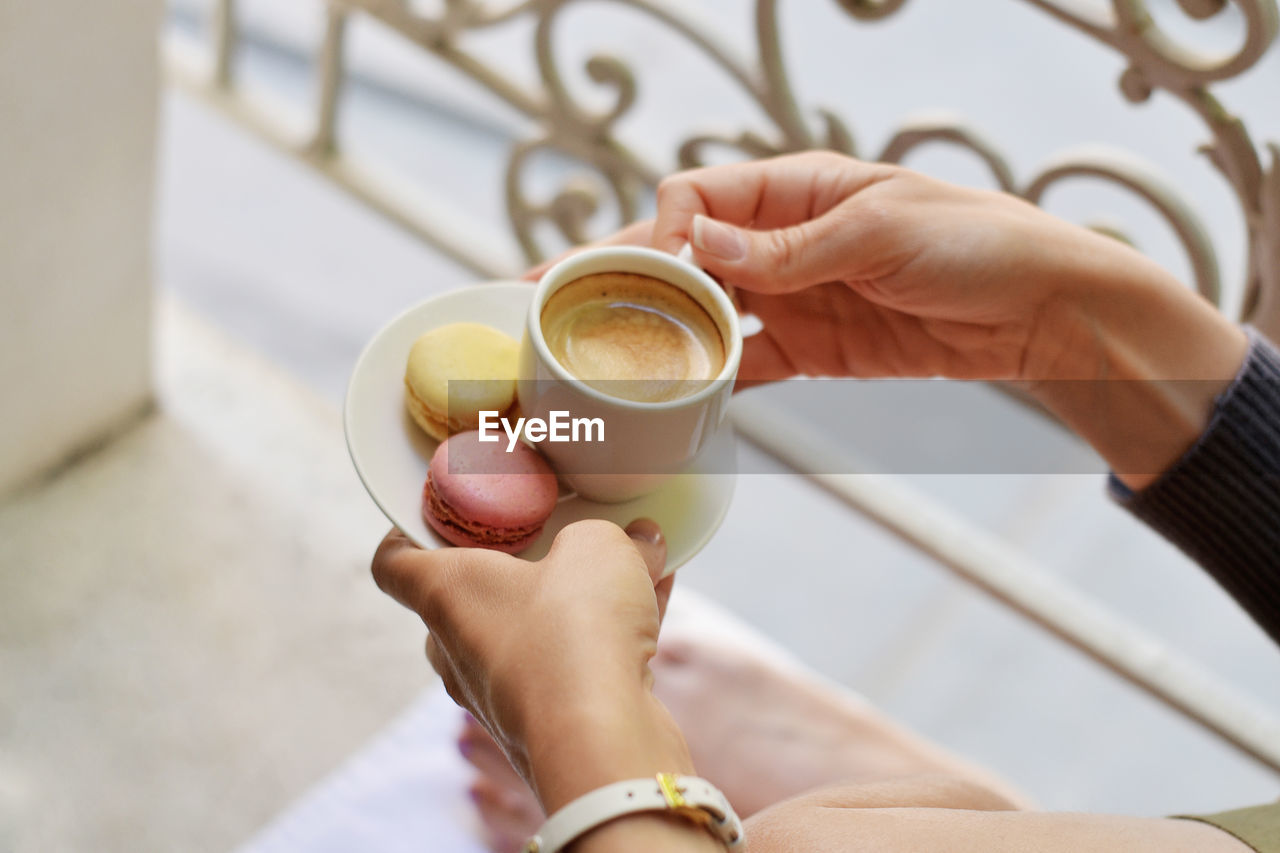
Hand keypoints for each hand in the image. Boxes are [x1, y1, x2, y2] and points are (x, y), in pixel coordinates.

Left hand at [371, 519, 692, 810]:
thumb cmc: (574, 636)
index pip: (392, 562)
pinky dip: (606, 632)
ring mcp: (497, 691)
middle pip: (469, 594)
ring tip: (632, 558)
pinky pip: (570, 661)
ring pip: (530, 628)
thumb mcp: (598, 548)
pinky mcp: (542, 721)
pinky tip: (658, 595)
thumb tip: (636, 538)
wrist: (602, 743)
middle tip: (558, 530)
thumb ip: (612, 535)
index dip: (407, 530)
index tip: (441, 510)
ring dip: (576, 595)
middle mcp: (457, 646)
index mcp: (444, 593)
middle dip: (518, 561)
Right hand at [648, 151, 1247, 485]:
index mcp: (795, 187)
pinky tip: (672, 398)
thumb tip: (696, 240)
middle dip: (624, 279)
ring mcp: (794, 298)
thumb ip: (788, 246)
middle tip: (555, 305)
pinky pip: (748, 364)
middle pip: (685, 256)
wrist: (1041, 312)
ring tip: (602, 362)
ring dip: (659, 336)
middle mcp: (781, 240)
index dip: (667, 232)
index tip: (660, 273)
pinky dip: (712, 381)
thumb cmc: (974, 243)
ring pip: (706, 314)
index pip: (699, 196)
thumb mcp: (879, 230)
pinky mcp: (812, 351)